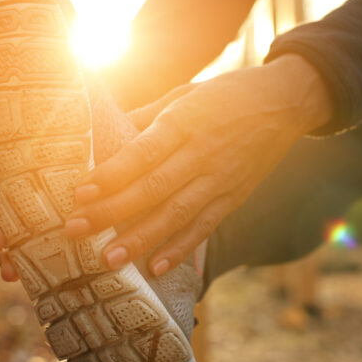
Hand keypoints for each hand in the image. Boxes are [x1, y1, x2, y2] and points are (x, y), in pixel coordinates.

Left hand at [65, 54, 332, 275]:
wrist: (285, 103)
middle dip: (111, 212)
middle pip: (152, 188)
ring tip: (109, 259)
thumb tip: (101, 133)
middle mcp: (202, 153)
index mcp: (185, 122)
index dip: (111, 175)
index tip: (79, 192)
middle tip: (75, 230)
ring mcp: (220, 179)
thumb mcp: (184, 94)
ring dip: (141, 239)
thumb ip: (145, 117)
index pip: (143, 154)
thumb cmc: (226, 94)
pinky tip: (156, 267)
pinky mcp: (234, 197)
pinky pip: (205, 226)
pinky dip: (181, 249)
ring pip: (176, 214)